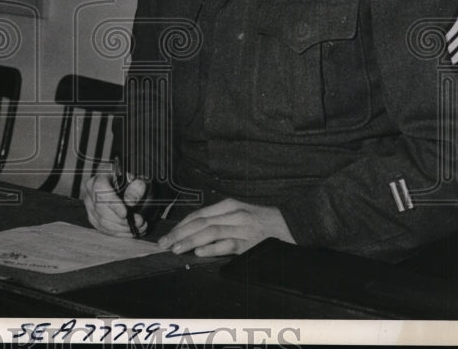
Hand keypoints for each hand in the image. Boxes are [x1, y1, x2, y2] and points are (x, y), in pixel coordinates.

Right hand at [82, 172, 147, 237]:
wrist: (120, 183)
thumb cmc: (128, 180)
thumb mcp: (136, 179)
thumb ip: (136, 188)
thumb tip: (131, 202)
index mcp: (99, 178)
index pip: (101, 190)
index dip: (112, 204)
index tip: (125, 214)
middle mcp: (90, 192)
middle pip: (101, 209)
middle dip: (122, 220)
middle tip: (140, 222)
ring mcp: (89, 206)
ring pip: (102, 222)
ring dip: (122, 228)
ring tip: (139, 227)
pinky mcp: (92, 217)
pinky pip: (103, 229)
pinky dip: (118, 233)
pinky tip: (130, 232)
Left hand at [158, 198, 293, 256]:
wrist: (293, 226)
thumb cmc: (265, 222)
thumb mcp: (242, 214)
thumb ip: (221, 220)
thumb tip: (196, 232)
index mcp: (230, 205)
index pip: (199, 215)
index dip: (181, 225)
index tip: (167, 235)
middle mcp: (234, 214)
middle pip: (200, 223)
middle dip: (179, 234)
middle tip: (164, 244)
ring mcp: (242, 228)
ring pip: (210, 232)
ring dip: (190, 241)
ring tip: (175, 249)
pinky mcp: (251, 242)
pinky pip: (228, 245)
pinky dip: (212, 248)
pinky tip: (199, 252)